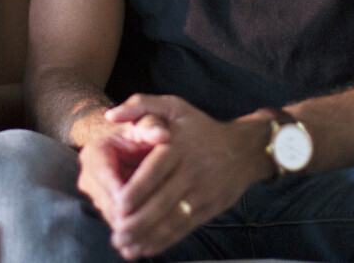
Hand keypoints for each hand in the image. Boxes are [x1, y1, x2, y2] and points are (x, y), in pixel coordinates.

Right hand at [75, 116, 166, 230]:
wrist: (135, 143)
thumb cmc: (143, 131)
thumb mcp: (148, 123)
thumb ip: (152, 126)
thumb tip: (162, 135)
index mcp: (94, 153)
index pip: (103, 173)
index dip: (119, 187)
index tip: (136, 201)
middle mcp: (89, 176)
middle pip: (105, 200)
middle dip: (125, 212)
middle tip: (148, 224)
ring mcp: (96, 195)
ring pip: (111, 215)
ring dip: (129, 225)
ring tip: (151, 233)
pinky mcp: (107, 208)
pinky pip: (118, 222)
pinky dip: (133, 230)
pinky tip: (150, 237)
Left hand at [97, 95, 271, 259]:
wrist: (244, 149)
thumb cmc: (200, 127)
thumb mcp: (174, 106)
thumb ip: (139, 105)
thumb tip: (110, 116)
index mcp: (178, 147)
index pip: (154, 172)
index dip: (135, 192)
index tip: (117, 205)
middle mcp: (190, 171)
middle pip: (161, 201)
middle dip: (137, 221)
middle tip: (116, 233)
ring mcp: (201, 193)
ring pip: (172, 219)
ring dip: (147, 236)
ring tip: (125, 246)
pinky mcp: (208, 209)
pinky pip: (184, 228)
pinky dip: (164, 241)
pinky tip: (146, 249)